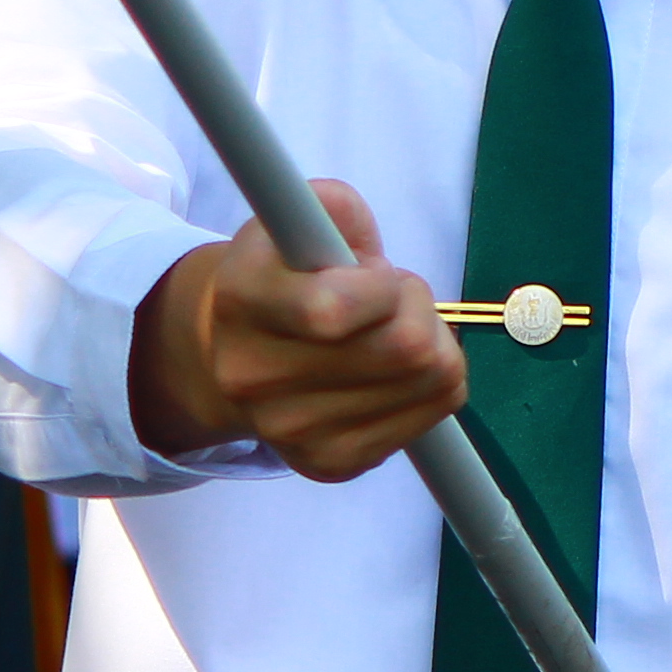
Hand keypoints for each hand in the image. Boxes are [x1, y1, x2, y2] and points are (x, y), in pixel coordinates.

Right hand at [127, 181, 462, 478]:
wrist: (239, 352)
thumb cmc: (287, 271)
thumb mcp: (299, 213)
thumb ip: (334, 207)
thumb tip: (359, 249)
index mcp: (239, 300)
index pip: (332, 311)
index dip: (383, 286)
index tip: (376, 272)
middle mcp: (251, 377)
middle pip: (404, 349)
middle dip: (419, 308)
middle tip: (392, 300)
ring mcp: (288, 432)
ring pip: (429, 381)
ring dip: (431, 344)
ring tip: (387, 332)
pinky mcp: (327, 464)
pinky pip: (432, 416)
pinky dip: (430, 385)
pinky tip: (390, 371)